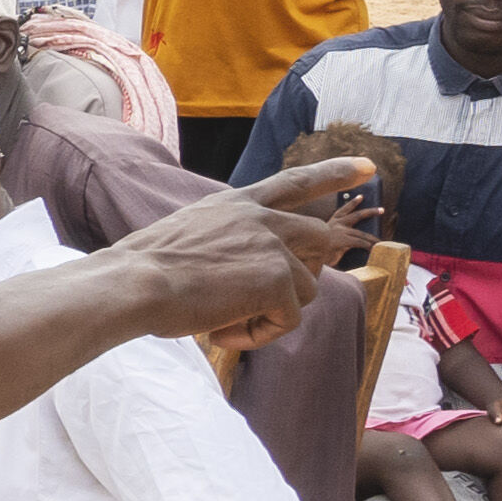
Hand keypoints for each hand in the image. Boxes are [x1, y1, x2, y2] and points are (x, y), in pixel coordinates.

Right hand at [105, 173, 349, 357]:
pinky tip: (223, 332)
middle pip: (320, 238)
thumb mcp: (190, 237)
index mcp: (236, 203)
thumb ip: (227, 242)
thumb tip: (246, 275)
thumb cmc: (144, 271)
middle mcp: (261, 217)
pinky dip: (260, 334)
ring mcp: (273, 245)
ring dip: (270, 313)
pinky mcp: (278, 278)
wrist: (134, 284)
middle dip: (313, 269)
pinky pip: (288, 319)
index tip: (368, 166)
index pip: (293, 182)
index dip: (333, 173)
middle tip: (279, 294)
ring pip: (305, 288)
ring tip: (224, 321)